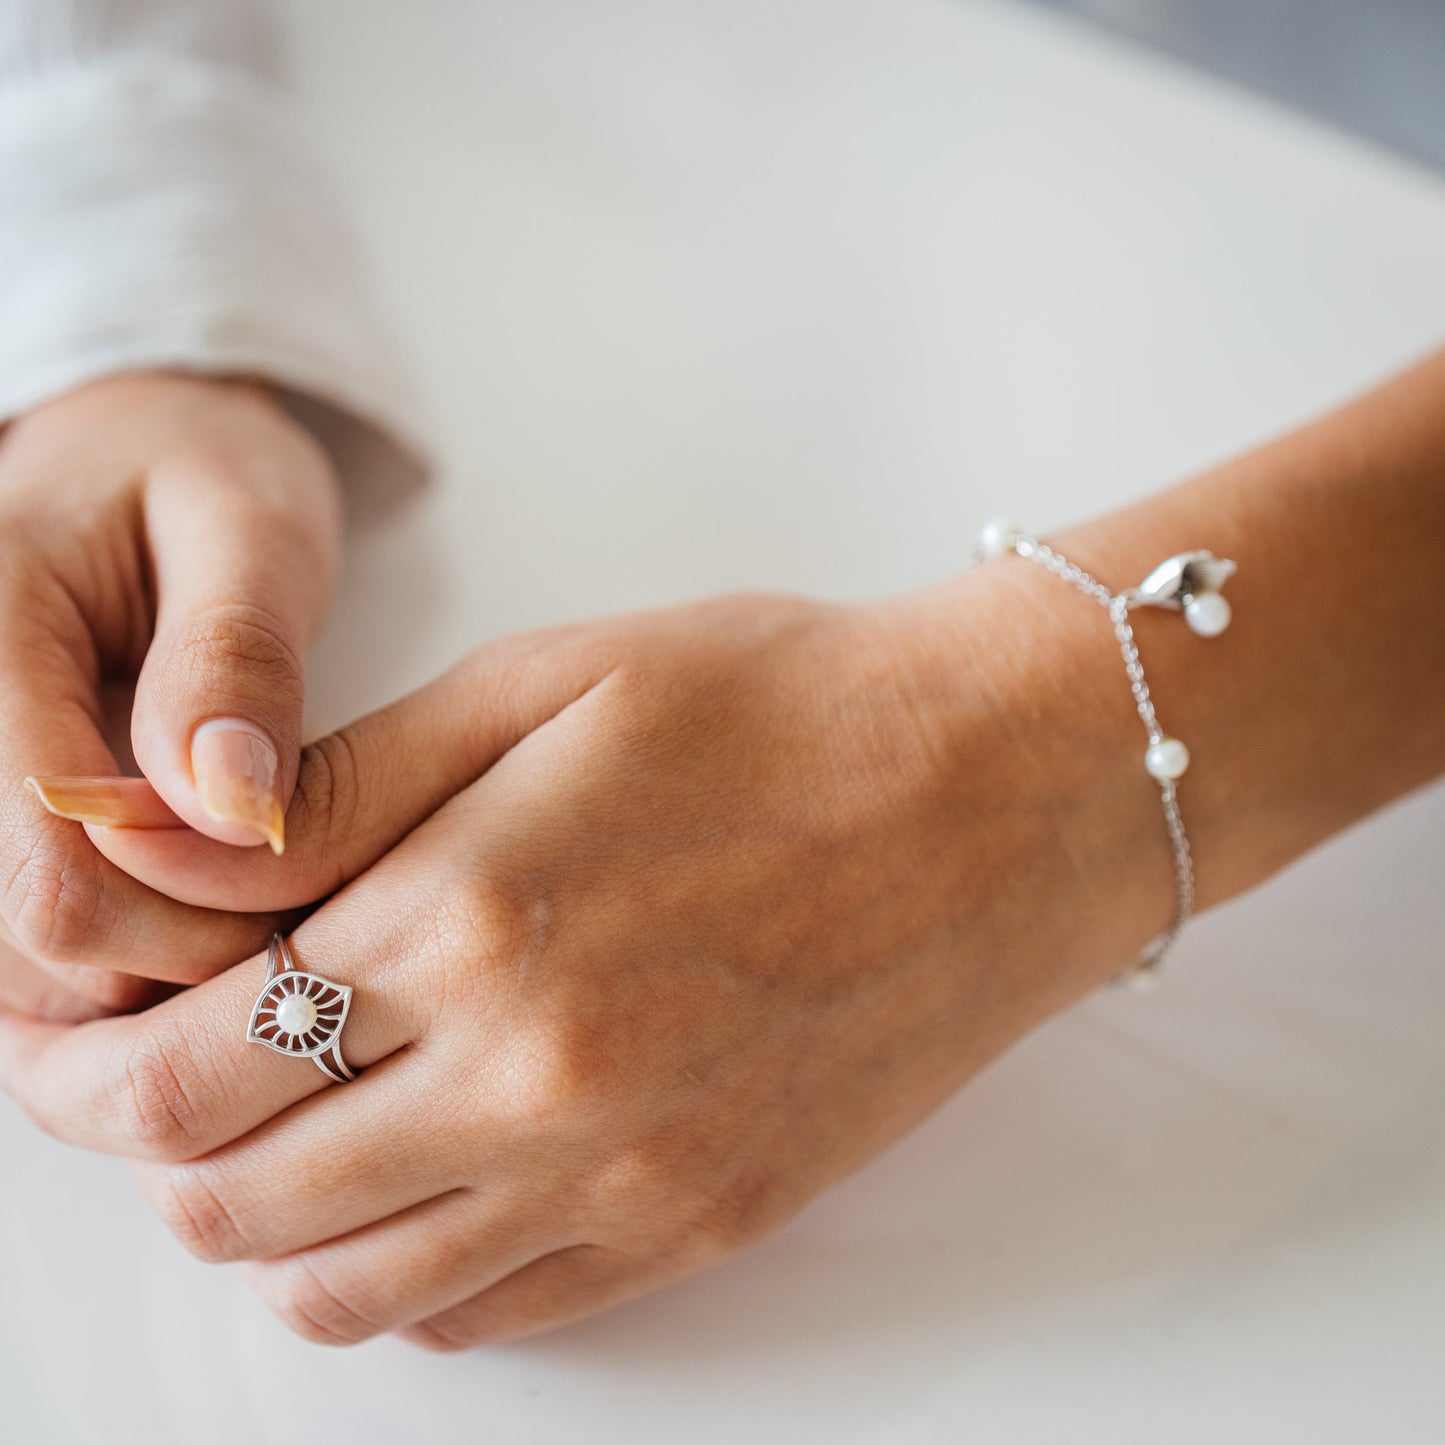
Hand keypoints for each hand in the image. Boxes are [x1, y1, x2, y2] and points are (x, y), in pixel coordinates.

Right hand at [0, 371, 341, 1018]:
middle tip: (297, 878)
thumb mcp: (247, 526)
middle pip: (39, 949)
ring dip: (156, 958)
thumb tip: (232, 810)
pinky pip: (32, 947)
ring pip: (30, 970)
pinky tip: (200, 881)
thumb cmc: (200, 474)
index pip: (58, 885)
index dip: (195, 923)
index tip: (304, 877)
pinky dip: (125, 946)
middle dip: (185, 949)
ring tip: (253, 867)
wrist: (134, 455)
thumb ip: (236, 656)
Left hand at [0, 573, 1161, 1346]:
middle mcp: (532, 1088)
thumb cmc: (782, 707)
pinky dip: (401, 1269)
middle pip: (235, 1204)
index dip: (84, 1066)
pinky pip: (486, 1317)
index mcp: (470, 925)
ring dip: (265, 1224)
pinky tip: (422, 1170)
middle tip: (152, 1074)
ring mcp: (622, 1181)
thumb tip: (170, 851)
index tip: (71, 1031)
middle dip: (147, 1150)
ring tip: (283, 1123)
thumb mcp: (546, 683)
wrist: (997, 792)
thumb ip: (342, 784)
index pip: (183, 1071)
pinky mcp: (698, 1223)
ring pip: (344, 1292)